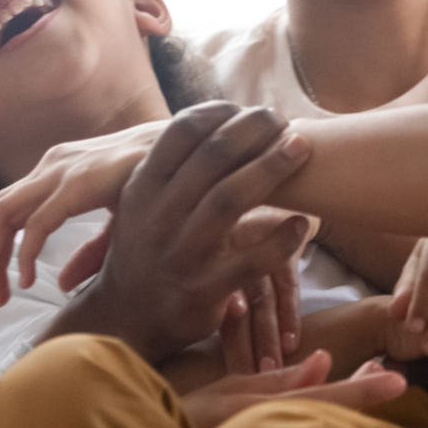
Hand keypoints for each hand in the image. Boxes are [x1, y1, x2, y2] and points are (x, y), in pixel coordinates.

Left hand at [0, 119, 168, 306]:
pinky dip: (26, 252)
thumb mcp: (122, 223)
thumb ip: (91, 252)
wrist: (197, 153)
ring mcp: (63, 169)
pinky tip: (30, 278)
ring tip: (1, 290)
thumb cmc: (166, 184)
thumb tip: (61, 284)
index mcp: (62, 171)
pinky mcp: (78, 182)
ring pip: (4, 213)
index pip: (11, 207)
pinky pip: (37, 223)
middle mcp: (55, 165)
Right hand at [52, 104, 311, 364]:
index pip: (179, 133)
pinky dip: (281, 239)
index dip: (219, 113)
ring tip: (301, 148)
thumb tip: (221, 118)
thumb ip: (172, 167)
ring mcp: (180, 255)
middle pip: (211, 158)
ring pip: (230, 200)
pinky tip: (303, 223)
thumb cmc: (145, 249)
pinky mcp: (204, 291)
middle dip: (252, 131)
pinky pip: (251, 261)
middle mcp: (157, 218)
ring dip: (270, 168)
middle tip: (282, 119)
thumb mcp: (141, 204)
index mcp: (141, 189)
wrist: (124, 320)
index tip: (247, 107)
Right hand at [181, 351, 407, 427]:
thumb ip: (276, 380)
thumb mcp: (227, 392)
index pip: (320, 400)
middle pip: (331, 420)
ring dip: (351, 410)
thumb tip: (325, 361)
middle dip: (364, 397)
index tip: (398, 381)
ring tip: (374, 381)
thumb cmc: (183, 421)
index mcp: (255, 414)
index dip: (362, 391)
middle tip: (392, 378)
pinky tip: (344, 419)